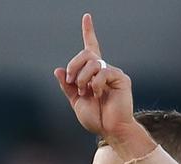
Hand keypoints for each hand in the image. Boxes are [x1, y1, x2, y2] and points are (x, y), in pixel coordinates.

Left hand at [54, 13, 134, 139]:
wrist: (110, 130)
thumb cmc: (97, 118)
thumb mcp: (76, 102)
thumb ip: (68, 87)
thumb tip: (59, 70)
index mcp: (93, 74)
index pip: (91, 48)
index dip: (89, 32)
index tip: (87, 17)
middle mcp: (104, 71)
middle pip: (86, 53)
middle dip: (74, 66)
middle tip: (71, 81)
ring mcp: (113, 74)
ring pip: (93, 63)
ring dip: (83, 78)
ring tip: (86, 92)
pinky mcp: (121, 79)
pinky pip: (103, 72)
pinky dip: (96, 83)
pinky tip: (98, 93)